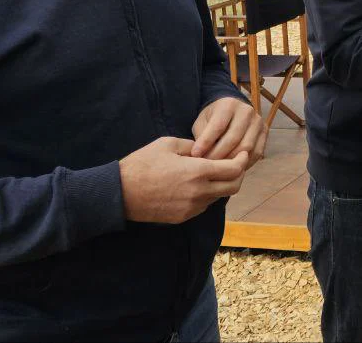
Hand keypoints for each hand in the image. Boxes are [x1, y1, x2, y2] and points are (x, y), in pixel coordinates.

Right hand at [119, 137, 248, 223]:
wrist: (118, 193)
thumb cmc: (141, 165)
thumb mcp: (168, 144)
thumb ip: (193, 145)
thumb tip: (207, 148)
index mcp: (198, 172)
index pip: (234, 169)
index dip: (242, 161)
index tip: (243, 154)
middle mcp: (199, 192)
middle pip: (233, 186)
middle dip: (238, 174)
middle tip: (235, 164)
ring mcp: (191, 207)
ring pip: (219, 197)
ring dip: (221, 185)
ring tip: (214, 173)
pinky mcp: (183, 217)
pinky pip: (204, 206)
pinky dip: (207, 195)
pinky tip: (197, 185)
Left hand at [192, 97, 266, 165]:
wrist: (232, 109)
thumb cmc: (214, 117)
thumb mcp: (202, 121)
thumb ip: (202, 136)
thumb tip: (200, 156)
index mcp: (229, 105)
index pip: (218, 126)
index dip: (206, 142)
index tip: (195, 155)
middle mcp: (247, 111)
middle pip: (233, 139)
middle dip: (218, 155)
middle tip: (207, 166)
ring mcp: (258, 122)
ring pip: (246, 147)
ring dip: (231, 161)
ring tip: (219, 168)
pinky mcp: (265, 132)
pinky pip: (257, 152)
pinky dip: (245, 163)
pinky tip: (233, 168)